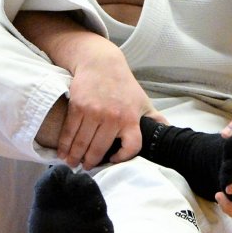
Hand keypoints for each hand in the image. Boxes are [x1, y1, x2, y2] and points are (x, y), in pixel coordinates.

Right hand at [57, 48, 151, 169]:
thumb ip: (154, 118)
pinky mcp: (77, 107)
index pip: (132, 146)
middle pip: (99, 148)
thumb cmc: (124, 86)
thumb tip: (168, 130)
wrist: (102, 64)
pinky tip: (63, 152)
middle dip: (90, 162)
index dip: (124, 157)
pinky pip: (70, 131)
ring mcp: (93, 112)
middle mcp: (112, 117)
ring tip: (73, 163)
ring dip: (75, 157)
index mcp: (131, 118)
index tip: (114, 160)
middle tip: (86, 168)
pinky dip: (65, 145)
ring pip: (82, 143)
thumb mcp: (143, 101)